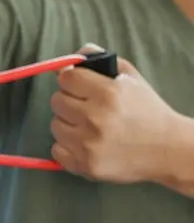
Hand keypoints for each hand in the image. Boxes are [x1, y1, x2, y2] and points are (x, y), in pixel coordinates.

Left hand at [50, 45, 178, 182]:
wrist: (168, 150)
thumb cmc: (147, 111)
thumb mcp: (131, 78)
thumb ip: (99, 60)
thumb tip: (72, 57)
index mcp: (107, 93)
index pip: (66, 78)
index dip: (72, 80)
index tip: (80, 87)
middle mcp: (95, 118)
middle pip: (56, 101)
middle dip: (69, 101)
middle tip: (86, 108)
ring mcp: (88, 144)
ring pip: (54, 125)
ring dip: (68, 124)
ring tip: (88, 127)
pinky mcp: (84, 165)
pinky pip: (56, 150)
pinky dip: (67, 147)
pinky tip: (85, 144)